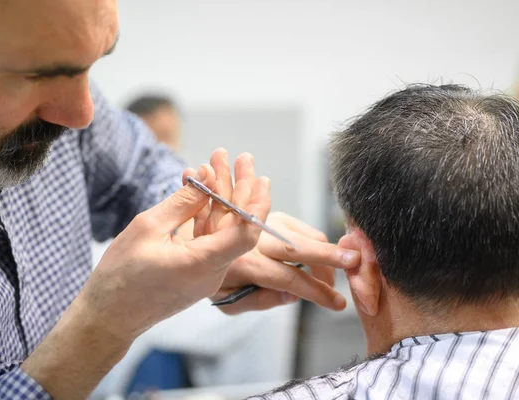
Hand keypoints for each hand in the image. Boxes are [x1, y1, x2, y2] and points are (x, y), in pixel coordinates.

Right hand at [81, 154, 270, 340]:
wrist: (109, 316)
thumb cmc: (121, 275)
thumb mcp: (148, 228)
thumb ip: (182, 202)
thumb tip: (206, 176)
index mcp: (202, 263)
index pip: (246, 233)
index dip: (257, 203)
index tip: (259, 177)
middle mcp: (211, 271)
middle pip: (236, 226)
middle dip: (239, 189)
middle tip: (239, 158)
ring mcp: (205, 274)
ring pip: (222, 230)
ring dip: (220, 197)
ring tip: (215, 163)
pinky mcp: (196, 272)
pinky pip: (207, 239)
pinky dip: (205, 214)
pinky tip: (198, 189)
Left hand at [190, 148, 360, 314]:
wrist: (191, 238)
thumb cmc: (209, 276)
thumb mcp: (226, 300)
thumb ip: (258, 300)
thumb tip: (293, 297)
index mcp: (245, 263)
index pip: (289, 279)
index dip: (317, 293)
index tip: (339, 304)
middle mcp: (256, 238)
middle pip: (301, 248)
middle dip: (331, 256)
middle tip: (356, 262)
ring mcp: (264, 223)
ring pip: (305, 235)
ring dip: (325, 254)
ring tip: (331, 276)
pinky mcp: (269, 214)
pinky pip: (300, 227)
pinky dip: (314, 242)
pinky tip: (318, 259)